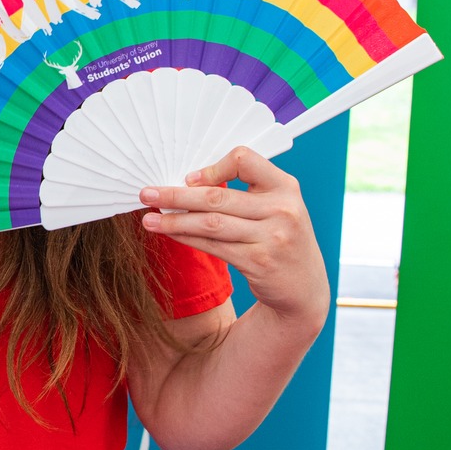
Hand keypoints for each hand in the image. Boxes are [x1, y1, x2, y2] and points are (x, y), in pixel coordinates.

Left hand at [139, 147, 329, 326]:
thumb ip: (247, 192)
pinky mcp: (259, 262)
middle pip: (217, 196)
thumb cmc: (280, 240)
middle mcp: (282, 209)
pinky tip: (169, 234)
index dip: (214, 168)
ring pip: (211, 223)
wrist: (303, 289)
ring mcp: (272, 237)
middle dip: (176, 196)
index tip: (189, 179)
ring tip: (148, 219)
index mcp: (285, 186)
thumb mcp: (277, 208)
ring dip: (175, 221)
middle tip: (147, 194)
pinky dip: (187, 238)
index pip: (245, 160)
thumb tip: (190, 183)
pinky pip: (213, 246)